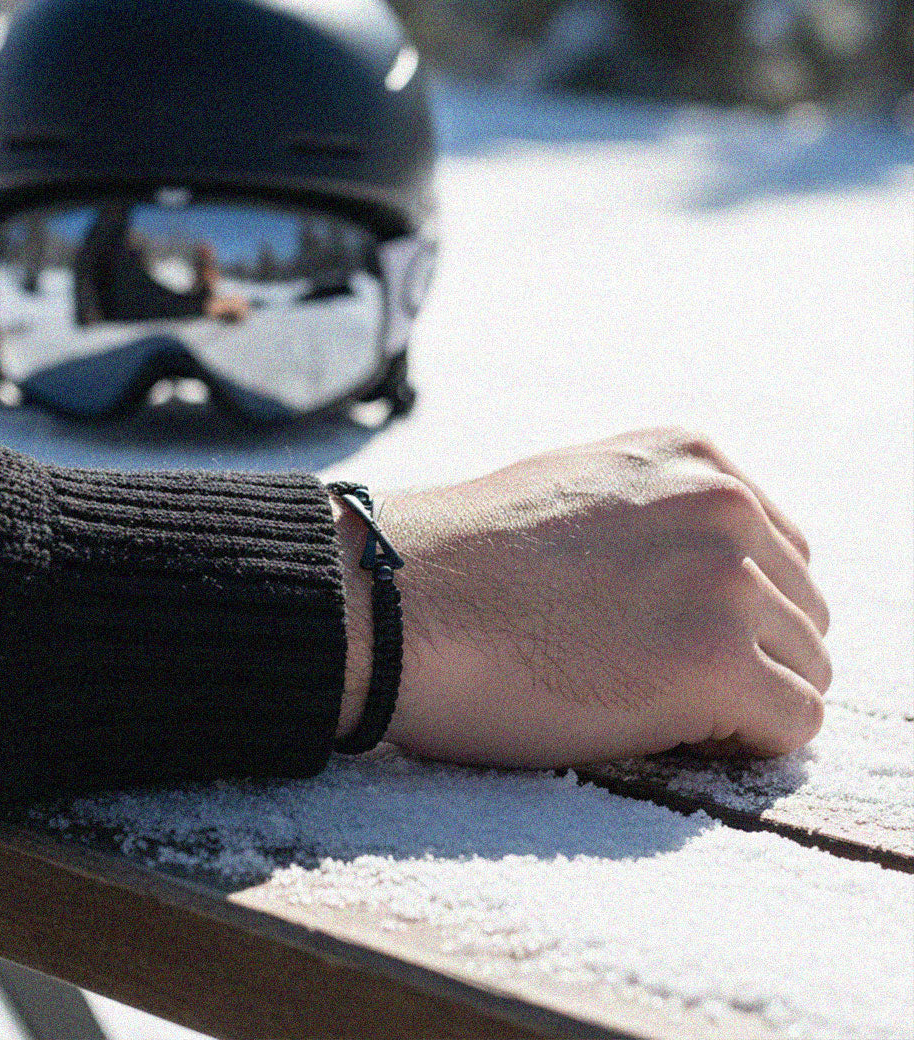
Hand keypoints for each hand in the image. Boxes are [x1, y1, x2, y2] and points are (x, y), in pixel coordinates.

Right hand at [334, 428, 830, 766]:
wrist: (393, 600)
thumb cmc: (461, 562)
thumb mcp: (576, 488)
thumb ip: (656, 511)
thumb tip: (709, 567)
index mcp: (692, 457)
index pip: (781, 551)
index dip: (733, 611)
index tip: (669, 638)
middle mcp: (724, 504)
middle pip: (803, 612)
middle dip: (746, 655)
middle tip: (651, 680)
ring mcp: (724, 579)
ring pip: (806, 670)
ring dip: (743, 699)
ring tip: (647, 701)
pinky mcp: (712, 659)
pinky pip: (791, 724)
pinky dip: (743, 742)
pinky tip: (664, 728)